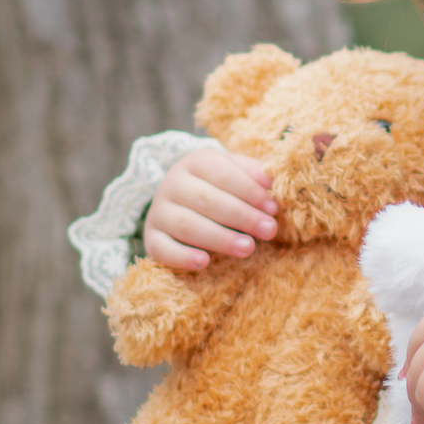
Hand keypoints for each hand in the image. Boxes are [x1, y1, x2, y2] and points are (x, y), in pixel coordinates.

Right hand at [143, 145, 278, 270]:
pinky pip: (162, 249)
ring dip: (219, 238)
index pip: (222, 173)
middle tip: (269, 230)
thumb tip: (270, 181)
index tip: (272, 208)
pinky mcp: (151, 238)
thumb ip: (253, 174)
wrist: (181, 202)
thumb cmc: (219, 188)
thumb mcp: (235, 172)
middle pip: (206, 199)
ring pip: (186, 224)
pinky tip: (204, 262)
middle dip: (242, 216)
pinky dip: (181, 257)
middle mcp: (172, 183)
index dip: (249, 190)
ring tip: (248, 248)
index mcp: (195, 162)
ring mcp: (158, 211)